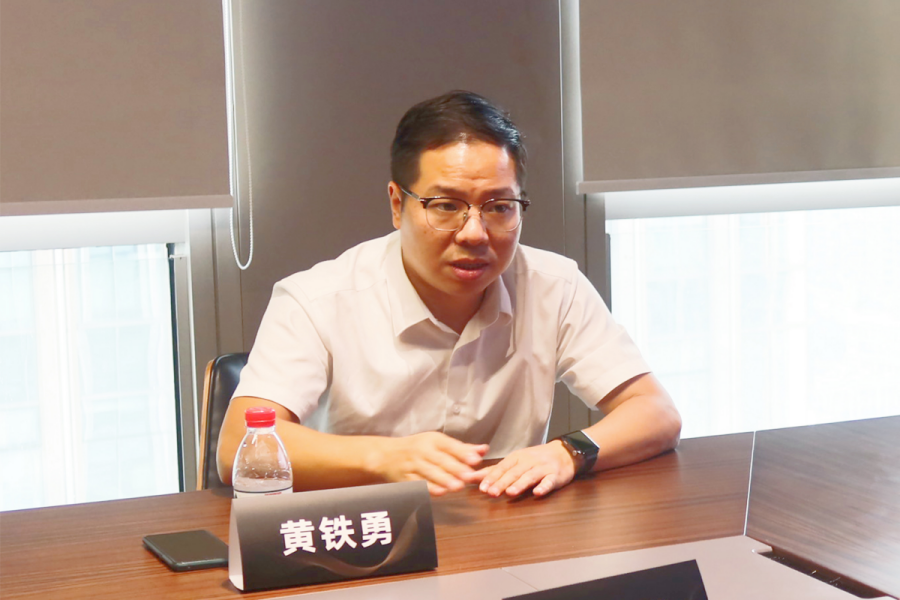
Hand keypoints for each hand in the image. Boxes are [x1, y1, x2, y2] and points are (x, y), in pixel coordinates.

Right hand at [368, 432, 488, 495]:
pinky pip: (418, 484)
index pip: (449, 445)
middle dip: (456, 468)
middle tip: (470, 476)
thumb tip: (484, 449)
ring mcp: (412, 465)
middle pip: (441, 460)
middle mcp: (422, 450)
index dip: (463, 452)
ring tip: (458, 486)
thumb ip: (461, 448)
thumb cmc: (417, 447)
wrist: (386, 455)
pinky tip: (440, 492)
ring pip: (430, 473)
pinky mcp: (405, 479)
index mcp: (432, 440)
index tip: (475, 459)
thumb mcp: (437, 442)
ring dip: (444, 479)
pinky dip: (429, 488)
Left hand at [472, 441, 576, 497]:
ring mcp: (542, 468)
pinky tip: (538, 493)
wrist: (563, 452)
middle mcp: (528, 461)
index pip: (502, 467)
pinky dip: (543, 487)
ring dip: (520, 484)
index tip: (481, 487)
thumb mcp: (515, 461)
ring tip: (510, 493)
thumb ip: (495, 470)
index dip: (492, 477)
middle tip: (491, 492)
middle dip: (502, 482)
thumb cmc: (535, 459)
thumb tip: (472, 476)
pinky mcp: (555, 476)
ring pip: (529, 476)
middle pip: (514, 472)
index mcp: (517, 458)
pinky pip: (549, 481)